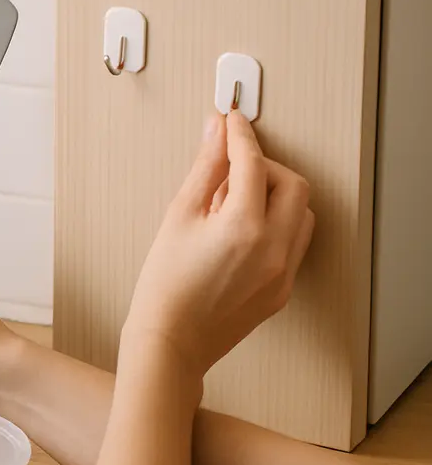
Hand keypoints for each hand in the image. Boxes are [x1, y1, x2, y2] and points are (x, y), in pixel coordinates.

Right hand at [125, 111, 314, 380]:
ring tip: (233, 204)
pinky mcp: (282, 288)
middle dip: (264, 166)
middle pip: (291, 183)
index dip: (241, 136)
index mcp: (244, 227)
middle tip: (231, 166)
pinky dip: (275, 225)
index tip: (231, 122)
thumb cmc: (164, 287)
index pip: (253, 163)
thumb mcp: (178, 218)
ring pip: (300, 212)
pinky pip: (293, 242)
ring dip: (274, 196)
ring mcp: (283, 271)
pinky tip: (240, 231)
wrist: (170, 342)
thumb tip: (216, 132)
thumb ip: (204, 170)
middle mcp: (274, 249)